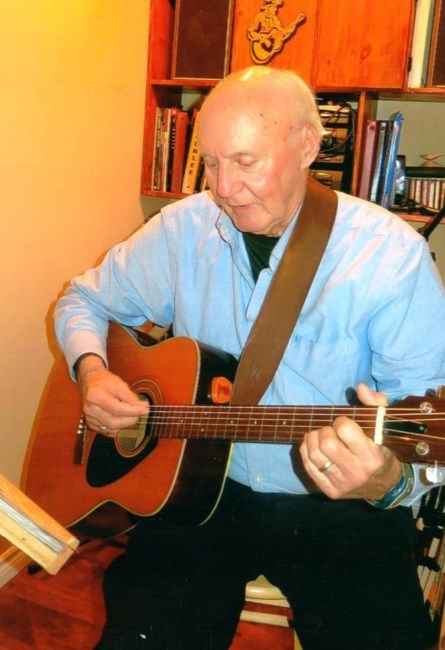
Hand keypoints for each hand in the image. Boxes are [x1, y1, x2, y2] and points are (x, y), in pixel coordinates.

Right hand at [78, 363, 148, 435]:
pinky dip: (118, 427)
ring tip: (131, 413)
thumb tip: (143, 407)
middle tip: (140, 412)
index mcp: (95, 395)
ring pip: (111, 429)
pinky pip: (108, 431)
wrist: (89, 381)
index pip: (117, 409)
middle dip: (130, 419)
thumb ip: (130, 396)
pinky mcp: (91, 423)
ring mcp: (89, 418)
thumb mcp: (118, 383)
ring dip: (125, 423)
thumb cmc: (104, 381)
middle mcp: (90, 409)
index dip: (133, 411)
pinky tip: (122, 418)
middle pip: (113, 422)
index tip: (145, 410)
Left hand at [299, 383, 401, 499]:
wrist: (382, 483)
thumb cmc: (379, 447)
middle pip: (326, 443)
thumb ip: (374, 402)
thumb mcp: (382, 424)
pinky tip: (314, 447)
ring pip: (314, 454)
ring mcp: (343, 484)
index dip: (340, 421)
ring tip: (320, 437)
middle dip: (324, 431)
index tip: (343, 423)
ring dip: (312, 440)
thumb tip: (360, 387)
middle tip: (330, 430)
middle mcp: (357, 472)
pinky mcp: (331, 491)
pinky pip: (308, 466)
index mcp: (372, 456)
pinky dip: (306, 452)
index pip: (344, 430)